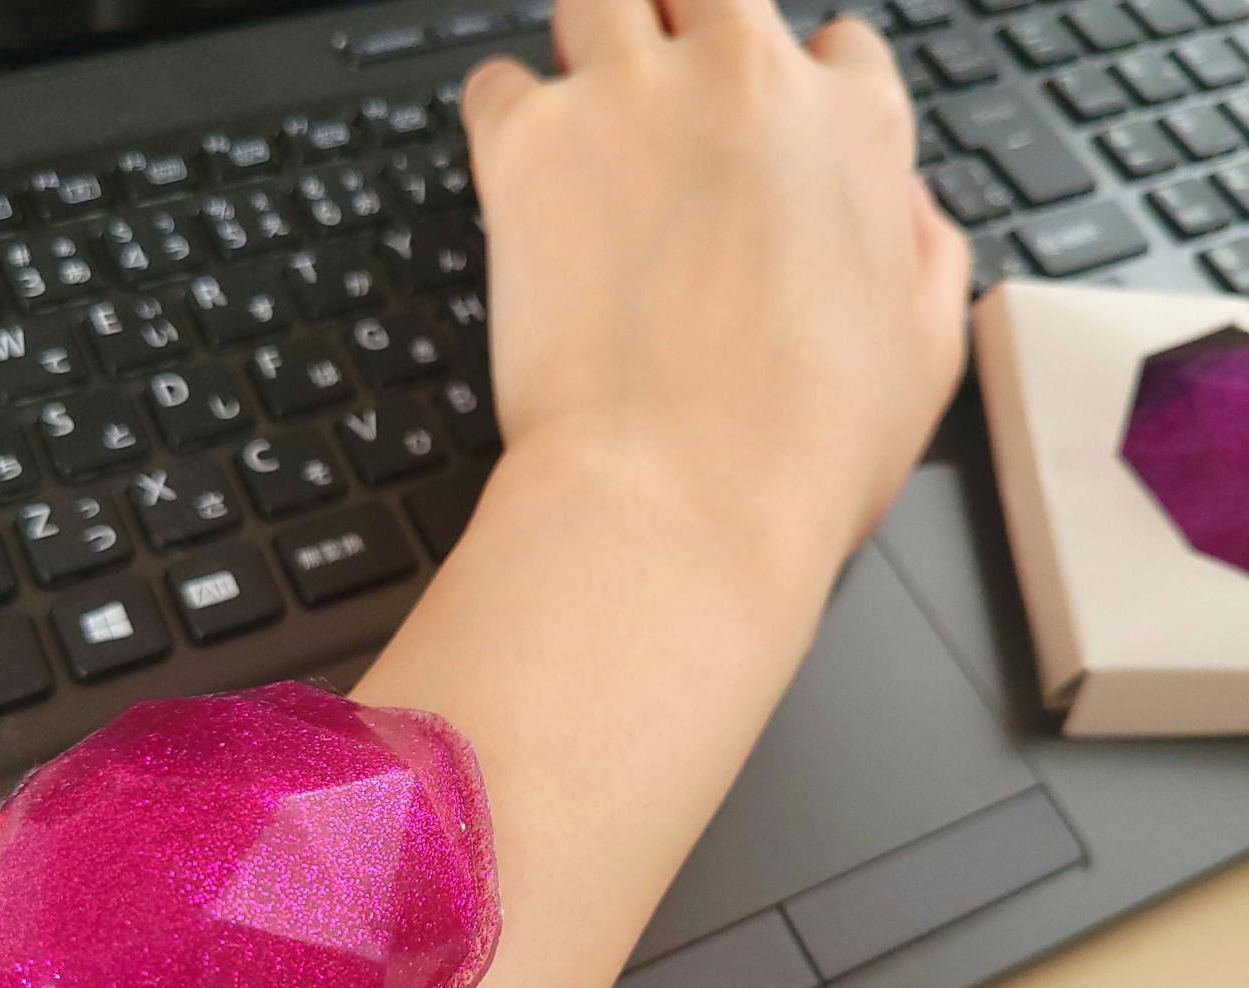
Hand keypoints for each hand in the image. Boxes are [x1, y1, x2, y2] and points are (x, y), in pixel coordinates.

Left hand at [462, 0, 969, 562]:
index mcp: (852, 132)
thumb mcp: (925, 361)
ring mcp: (634, 100)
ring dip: (590, 57)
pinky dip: (500, 126)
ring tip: (580, 140)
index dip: (787, 104)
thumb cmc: (798, 460)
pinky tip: (518, 190)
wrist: (684, 506)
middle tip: (653, 117)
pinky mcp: (531, 143)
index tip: (751, 152)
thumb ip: (924, 255)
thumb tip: (904, 207)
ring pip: (600, 0)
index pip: (830, 56)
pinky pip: (495, 85)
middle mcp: (748, 84)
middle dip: (683, 40)